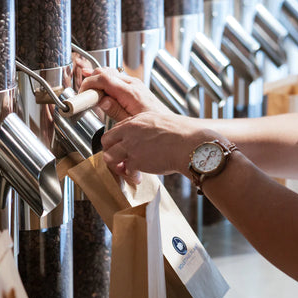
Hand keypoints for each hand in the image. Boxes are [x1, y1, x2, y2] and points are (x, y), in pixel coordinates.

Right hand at [79, 67, 172, 120]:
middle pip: (105, 71)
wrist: (168, 126)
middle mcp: (133, 84)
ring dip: (98, 80)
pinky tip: (102, 90)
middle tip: (84, 93)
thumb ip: (115, 110)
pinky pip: (117, 78)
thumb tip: (102, 100)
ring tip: (90, 92)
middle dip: (91, 79)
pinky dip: (107, 82)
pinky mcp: (136, 87)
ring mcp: (135, 84)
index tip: (82, 92)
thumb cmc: (152, 125)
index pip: (103, 78)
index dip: (89, 82)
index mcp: (130, 92)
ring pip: (111, 73)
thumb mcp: (129, 122)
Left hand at [101, 112, 224, 182]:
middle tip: (120, 161)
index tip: (123, 149)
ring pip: (109, 156)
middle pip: (106, 140)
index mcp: (138, 120)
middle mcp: (131, 131)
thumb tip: (146, 143)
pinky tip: (139, 178)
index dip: (118, 141)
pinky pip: (126, 170)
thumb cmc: (184, 135)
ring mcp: (131, 145)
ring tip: (127, 171)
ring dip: (117, 166)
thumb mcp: (162, 124)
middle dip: (111, 152)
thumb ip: (149, 131)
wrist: (191, 144)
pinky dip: (131, 176)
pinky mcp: (136, 160)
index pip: (117, 129)